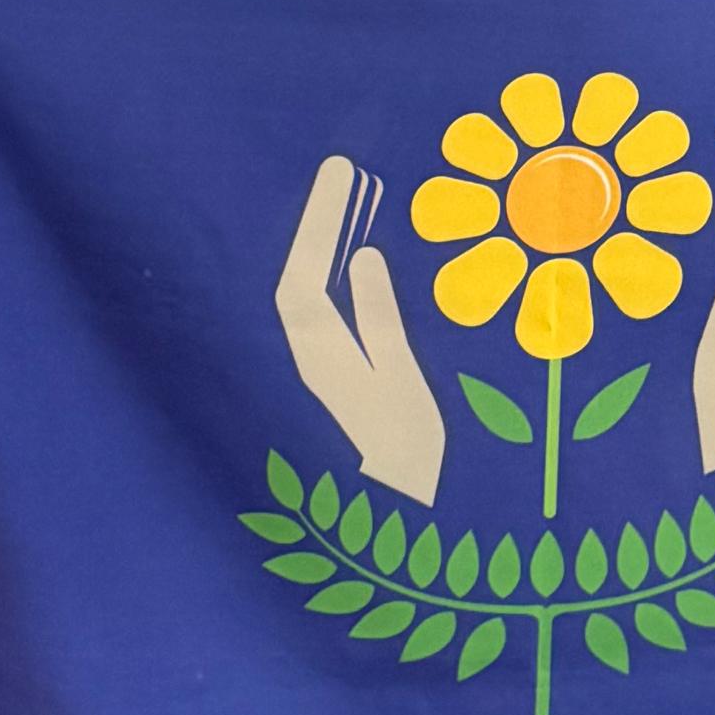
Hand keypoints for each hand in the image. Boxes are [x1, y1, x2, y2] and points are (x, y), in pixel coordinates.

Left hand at [276, 156, 445, 504]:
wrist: (410, 544)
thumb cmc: (410, 468)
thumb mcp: (401, 386)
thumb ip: (380, 320)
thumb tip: (365, 255)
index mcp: (319, 362)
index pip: (306, 276)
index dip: (321, 220)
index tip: (343, 170)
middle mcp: (311, 368)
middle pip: (303, 282)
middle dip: (321, 226)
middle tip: (346, 171)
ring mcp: (326, 381)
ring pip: (315, 302)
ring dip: (331, 252)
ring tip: (357, 205)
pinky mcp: (343, 393)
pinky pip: (331, 321)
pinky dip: (344, 284)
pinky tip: (365, 268)